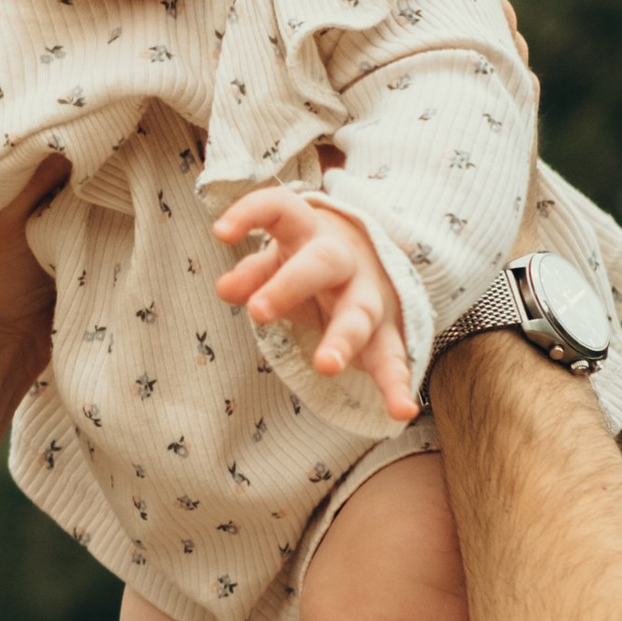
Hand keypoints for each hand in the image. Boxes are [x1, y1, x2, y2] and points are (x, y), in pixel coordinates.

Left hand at [212, 186, 417, 423]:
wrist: (378, 258)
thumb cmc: (310, 260)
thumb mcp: (280, 258)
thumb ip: (253, 273)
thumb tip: (224, 288)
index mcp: (310, 233)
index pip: (280, 209)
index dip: (250, 215)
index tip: (220, 233)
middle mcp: (344, 261)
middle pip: (322, 264)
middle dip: (290, 285)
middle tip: (258, 311)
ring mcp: (369, 297)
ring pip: (358, 314)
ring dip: (342, 340)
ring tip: (326, 366)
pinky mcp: (387, 333)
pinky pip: (392, 358)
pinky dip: (396, 385)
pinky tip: (401, 411)